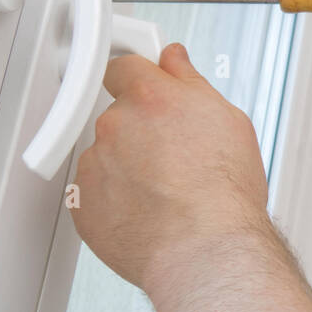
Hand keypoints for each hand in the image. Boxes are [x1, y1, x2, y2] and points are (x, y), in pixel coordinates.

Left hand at [70, 42, 270, 293]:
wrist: (206, 250)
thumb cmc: (224, 193)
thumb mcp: (228, 121)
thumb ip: (192, 82)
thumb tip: (175, 61)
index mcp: (151, 98)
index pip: (125, 67)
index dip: (138, 78)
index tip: (144, 85)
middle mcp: (116, 126)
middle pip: (118, 115)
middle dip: (141, 129)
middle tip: (174, 154)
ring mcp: (96, 165)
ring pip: (107, 156)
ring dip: (128, 166)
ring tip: (166, 191)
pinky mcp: (83, 203)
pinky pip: (95, 193)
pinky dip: (116, 199)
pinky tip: (149, 211)